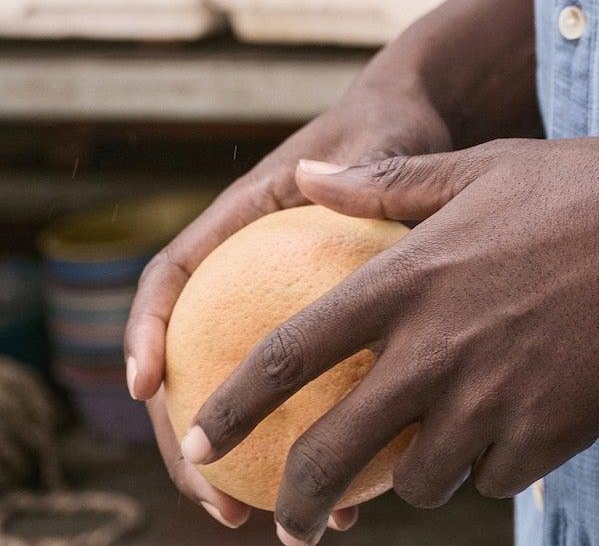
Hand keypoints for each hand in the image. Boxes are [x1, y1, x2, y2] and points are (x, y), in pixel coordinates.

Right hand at [126, 61, 456, 530]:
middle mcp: (241, 272)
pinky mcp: (310, 337)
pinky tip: (341, 498)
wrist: (417, 128)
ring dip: (234, 458)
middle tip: (204, 488)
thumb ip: (360, 167)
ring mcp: (269, 307)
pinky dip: (302, 444)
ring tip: (247, 516)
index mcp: (240, 221)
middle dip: (179, 431)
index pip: (172, 274)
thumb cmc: (393, 125)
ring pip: (233, 395)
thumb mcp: (379, 139)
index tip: (146, 385)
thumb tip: (324, 179)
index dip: (148, 328)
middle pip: (188, 359)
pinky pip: (294, 400)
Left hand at [181, 132, 598, 545]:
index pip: (292, 354)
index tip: (198, 437)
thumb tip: (306, 175)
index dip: (233, 403)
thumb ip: (388, 184)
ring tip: (431, 455)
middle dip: (298, 501)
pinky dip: (489, 465)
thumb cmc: (585, 185)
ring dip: (411, 478)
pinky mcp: (544, 434)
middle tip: (293, 520)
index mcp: (413, 276)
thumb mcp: (483, 167)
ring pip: (413, 479)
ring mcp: (491, 395)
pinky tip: (511, 428)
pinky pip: (489, 477)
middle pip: (332, 452)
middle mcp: (439, 343)